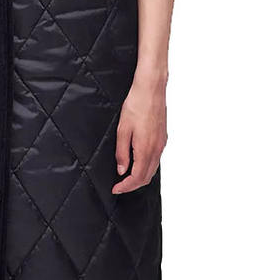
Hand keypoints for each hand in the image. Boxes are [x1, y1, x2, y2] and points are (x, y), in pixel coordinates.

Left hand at [112, 74, 166, 193]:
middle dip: (133, 185)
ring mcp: (161, 144)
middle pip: (147, 176)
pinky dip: (147, 166)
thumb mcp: (123, 129)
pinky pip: (156, 159)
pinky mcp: (163, 137)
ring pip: (153, 169)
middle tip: (120, 186)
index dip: (126, 186)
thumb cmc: (136, 105)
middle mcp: (156, 149)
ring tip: (127, 176)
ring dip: (141, 176)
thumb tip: (122, 170)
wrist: (151, 89)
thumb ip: (122, 152)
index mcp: (146, 149)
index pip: (137, 177)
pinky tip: (138, 162)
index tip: (116, 189)